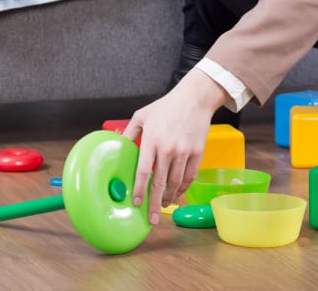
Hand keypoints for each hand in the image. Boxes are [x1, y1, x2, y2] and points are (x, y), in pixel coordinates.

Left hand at [123, 69, 225, 223]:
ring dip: (169, 198)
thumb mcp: (142, 115)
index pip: (143, 171)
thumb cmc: (166, 106)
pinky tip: (177, 194)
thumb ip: (129, 132)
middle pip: (160, 183)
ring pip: (176, 183)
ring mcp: (184, 152)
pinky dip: (183, 188)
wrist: (194, 98)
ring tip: (163, 206)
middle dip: (154, 204)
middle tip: (151, 219)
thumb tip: (119, 147)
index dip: (139, 189)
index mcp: (151, 140)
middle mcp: (168, 148)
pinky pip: (190, 177)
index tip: (135, 202)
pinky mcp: (198, 153)